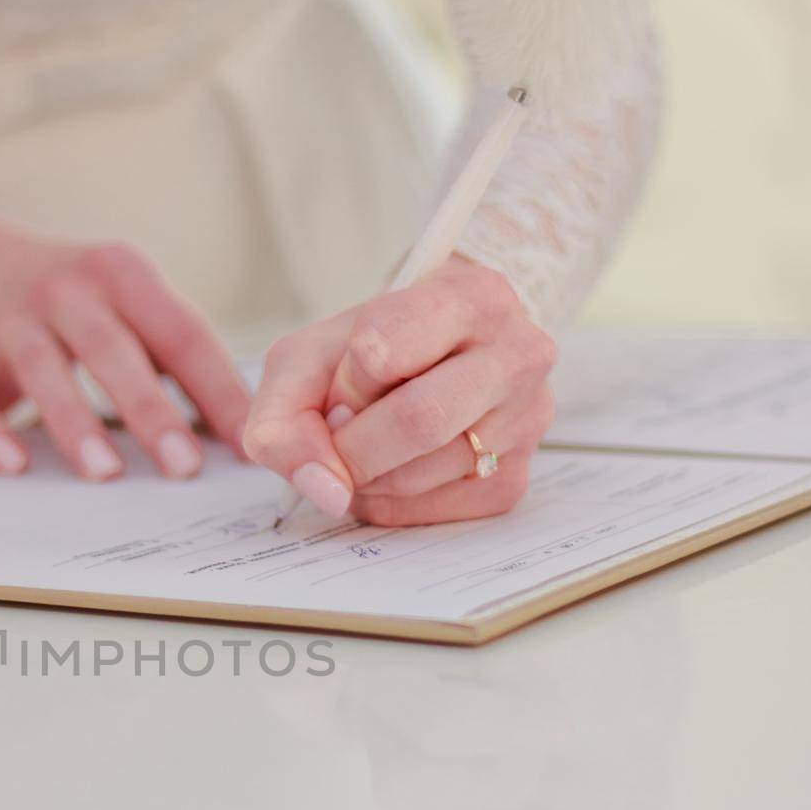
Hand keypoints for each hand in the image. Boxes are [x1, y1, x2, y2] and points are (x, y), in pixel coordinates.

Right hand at [0, 208, 249, 479]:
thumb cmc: (82, 303)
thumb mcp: (131, 303)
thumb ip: (177, 355)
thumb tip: (239, 434)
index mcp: (122, 275)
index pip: (179, 333)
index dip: (216, 388)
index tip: (245, 442)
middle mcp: (66, 291)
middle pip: (110, 349)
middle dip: (149, 410)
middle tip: (183, 467)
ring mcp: (12, 321)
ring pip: (41, 370)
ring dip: (74, 423)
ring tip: (106, 473)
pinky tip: (13, 465)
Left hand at [245, 255, 555, 525]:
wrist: (433, 358)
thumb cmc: (371, 349)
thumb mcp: (309, 357)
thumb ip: (283, 417)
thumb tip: (324, 490)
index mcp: (471, 296)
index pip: (380, 350)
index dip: (341, 384)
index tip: (341, 388)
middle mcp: (518, 354)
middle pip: (417, 421)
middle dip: (351, 446)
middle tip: (338, 437)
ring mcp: (527, 420)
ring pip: (420, 476)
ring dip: (365, 479)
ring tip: (364, 450)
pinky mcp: (515, 479)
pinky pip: (432, 513)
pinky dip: (387, 504)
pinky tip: (389, 472)